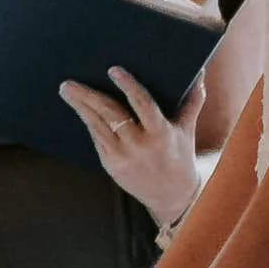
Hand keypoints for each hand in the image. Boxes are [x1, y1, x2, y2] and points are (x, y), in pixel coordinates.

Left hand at [62, 71, 196, 224]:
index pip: (142, 105)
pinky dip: (88, 123)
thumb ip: (192, 102)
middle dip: (88, 97)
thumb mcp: (187, 130)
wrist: (172, 197)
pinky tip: (79, 109)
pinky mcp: (111, 166)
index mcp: (161, 134)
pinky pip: (97, 140)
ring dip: (80, 108)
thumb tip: (201, 74)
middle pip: (111, 115)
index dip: (128, 86)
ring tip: (67, 91)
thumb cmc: (180, 156)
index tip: (114, 70)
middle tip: (69, 82)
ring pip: (97, 127)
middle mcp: (140, 146)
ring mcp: (123, 157)